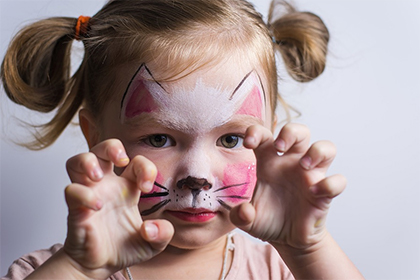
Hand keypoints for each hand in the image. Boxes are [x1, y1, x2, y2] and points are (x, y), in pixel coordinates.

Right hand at [64, 139, 173, 277]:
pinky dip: (83, 194)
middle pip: (102, 149)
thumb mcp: (154, 244)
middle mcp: (107, 186)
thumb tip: (151, 227)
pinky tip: (97, 206)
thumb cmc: (124, 249)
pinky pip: (71, 190)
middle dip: (112, 146)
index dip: (144, 167)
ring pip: (77, 162)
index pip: (135, 162)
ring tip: (98, 175)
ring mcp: (89, 194)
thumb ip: (163, 234)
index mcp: (127, 188)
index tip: (147, 186)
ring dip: (88, 161)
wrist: (101, 266)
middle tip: (122, 160)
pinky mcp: (76, 209)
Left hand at [230, 123, 345, 249]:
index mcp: (269, 162)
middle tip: (280, 147)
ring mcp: (310, 176)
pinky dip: (329, 184)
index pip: (264, 136)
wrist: (287, 239)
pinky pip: (337, 181)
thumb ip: (239, 215)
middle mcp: (292, 164)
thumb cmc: (268, 220)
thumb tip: (245, 211)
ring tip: (303, 165)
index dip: (256, 132)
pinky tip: (314, 193)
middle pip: (299, 132)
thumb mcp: (247, 220)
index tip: (248, 143)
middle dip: (291, 132)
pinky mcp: (325, 193)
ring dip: (317, 151)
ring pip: (326, 147)